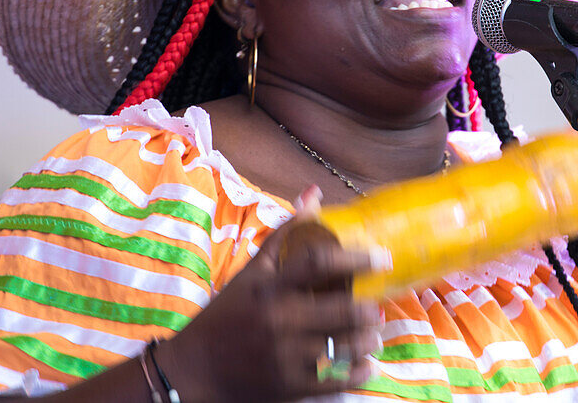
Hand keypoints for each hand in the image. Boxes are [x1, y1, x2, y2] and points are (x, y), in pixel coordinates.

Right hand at [162, 186, 381, 401]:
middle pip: (341, 309)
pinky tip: (367, 364)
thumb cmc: (228, 314)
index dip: (356, 258)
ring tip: (376, 335)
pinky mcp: (288, 386)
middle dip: (369, 309)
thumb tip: (314, 195)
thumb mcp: (252, 272)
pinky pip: (334, 380)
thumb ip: (286, 233)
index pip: (319, 263)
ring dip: (368, 340)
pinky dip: (357, 373)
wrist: (194, 369)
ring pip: (343, 347)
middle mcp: (279, 319)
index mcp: (270, 287)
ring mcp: (285, 355)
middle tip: (380, 306)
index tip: (383, 257)